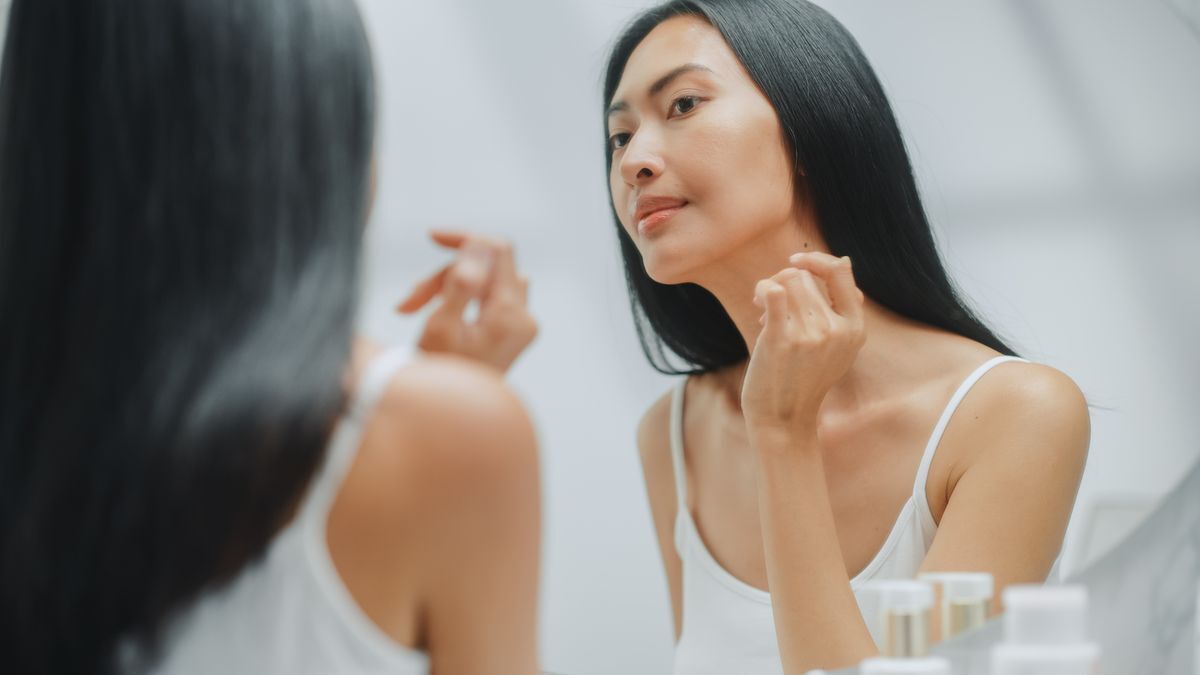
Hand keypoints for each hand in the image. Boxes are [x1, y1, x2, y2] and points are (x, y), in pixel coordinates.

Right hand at [396, 230, 536, 373]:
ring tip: (412, 309)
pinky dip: (459, 298)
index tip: (432, 238)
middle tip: (410, 301)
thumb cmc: (438, 377)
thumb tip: (478, 244)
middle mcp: (524, 317)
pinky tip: (432, 315)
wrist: (448, 419)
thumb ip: (461, 283)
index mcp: (511, 315)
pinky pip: (487, 296)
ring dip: (448, 286)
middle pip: (488, 266)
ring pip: (485, 280)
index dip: (467, 239)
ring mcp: (520, 325)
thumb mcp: (441, 326)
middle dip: (447, 274)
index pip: (498, 251)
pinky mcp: (511, 330)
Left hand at [741, 252, 865, 436]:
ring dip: (768, 289)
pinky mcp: (782, 340)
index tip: (796, 262)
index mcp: (855, 329)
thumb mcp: (839, 347)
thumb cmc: (804, 379)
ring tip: (764, 312)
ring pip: (786, 282)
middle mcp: (836, 330)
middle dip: (783, 281)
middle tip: (770, 304)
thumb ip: (843, 308)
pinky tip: (758, 301)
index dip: (817, 260)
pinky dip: (762, 289)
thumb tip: (843, 261)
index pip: (841, 271)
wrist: (784, 419)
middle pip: (804, 277)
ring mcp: (811, 335)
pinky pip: (774, 293)